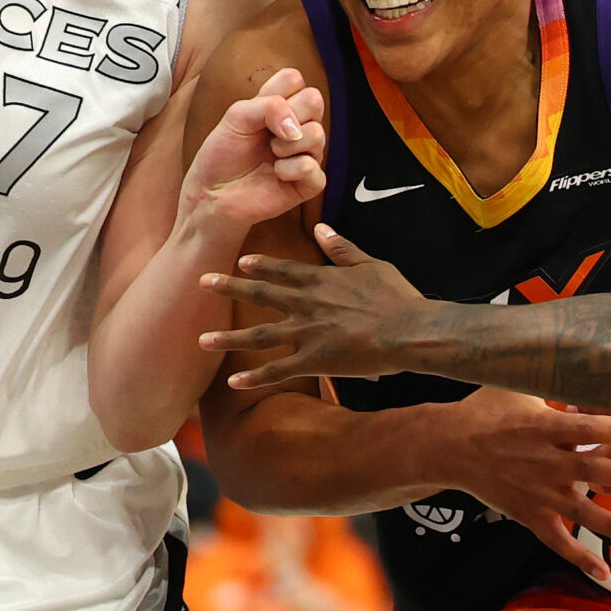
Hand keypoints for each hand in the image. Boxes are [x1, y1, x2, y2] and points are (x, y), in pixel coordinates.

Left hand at [182, 68, 325, 228]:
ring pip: (317, 133)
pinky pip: (312, 167)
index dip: (277, 92)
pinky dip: (289, 170)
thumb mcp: (235, 118)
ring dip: (286, 145)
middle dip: (286, 116)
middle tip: (267, 135)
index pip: (294, 79)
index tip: (258, 113)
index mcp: (280, 107)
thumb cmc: (222, 155)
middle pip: (314, 99)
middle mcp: (298, 127)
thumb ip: (266, 106)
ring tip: (270, 155)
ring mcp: (306, 153)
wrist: (212, 194)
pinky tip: (276, 175)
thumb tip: (295, 126)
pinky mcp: (310, 182)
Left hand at [200, 225, 443, 384]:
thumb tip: (320, 228)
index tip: (239, 262)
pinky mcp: (314, 362)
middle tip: (202, 282)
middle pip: (260, 296)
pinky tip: (233, 382)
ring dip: (228, 339)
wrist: (409, 331)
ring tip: (201, 340)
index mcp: (321, 280)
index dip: (259, 266)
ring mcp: (307, 334)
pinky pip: (278, 371)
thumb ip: (341, 248)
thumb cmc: (396, 297)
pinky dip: (254, 378)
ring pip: (259, 337)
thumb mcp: (370, 264)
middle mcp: (307, 304)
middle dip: (229, 289)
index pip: (282, 269)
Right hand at [431, 388, 610, 583]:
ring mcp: (536, 491)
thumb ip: (553, 387)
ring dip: (609, 523)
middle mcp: (543, 461)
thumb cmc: (485, 412)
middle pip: (586, 468)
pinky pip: (556, 539)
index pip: (586, 427)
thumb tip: (585, 369)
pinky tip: (603, 572)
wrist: (449, 447)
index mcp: (543, 427)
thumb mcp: (517, 389)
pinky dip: (578, 557)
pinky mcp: (528, 513)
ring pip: (577, 510)